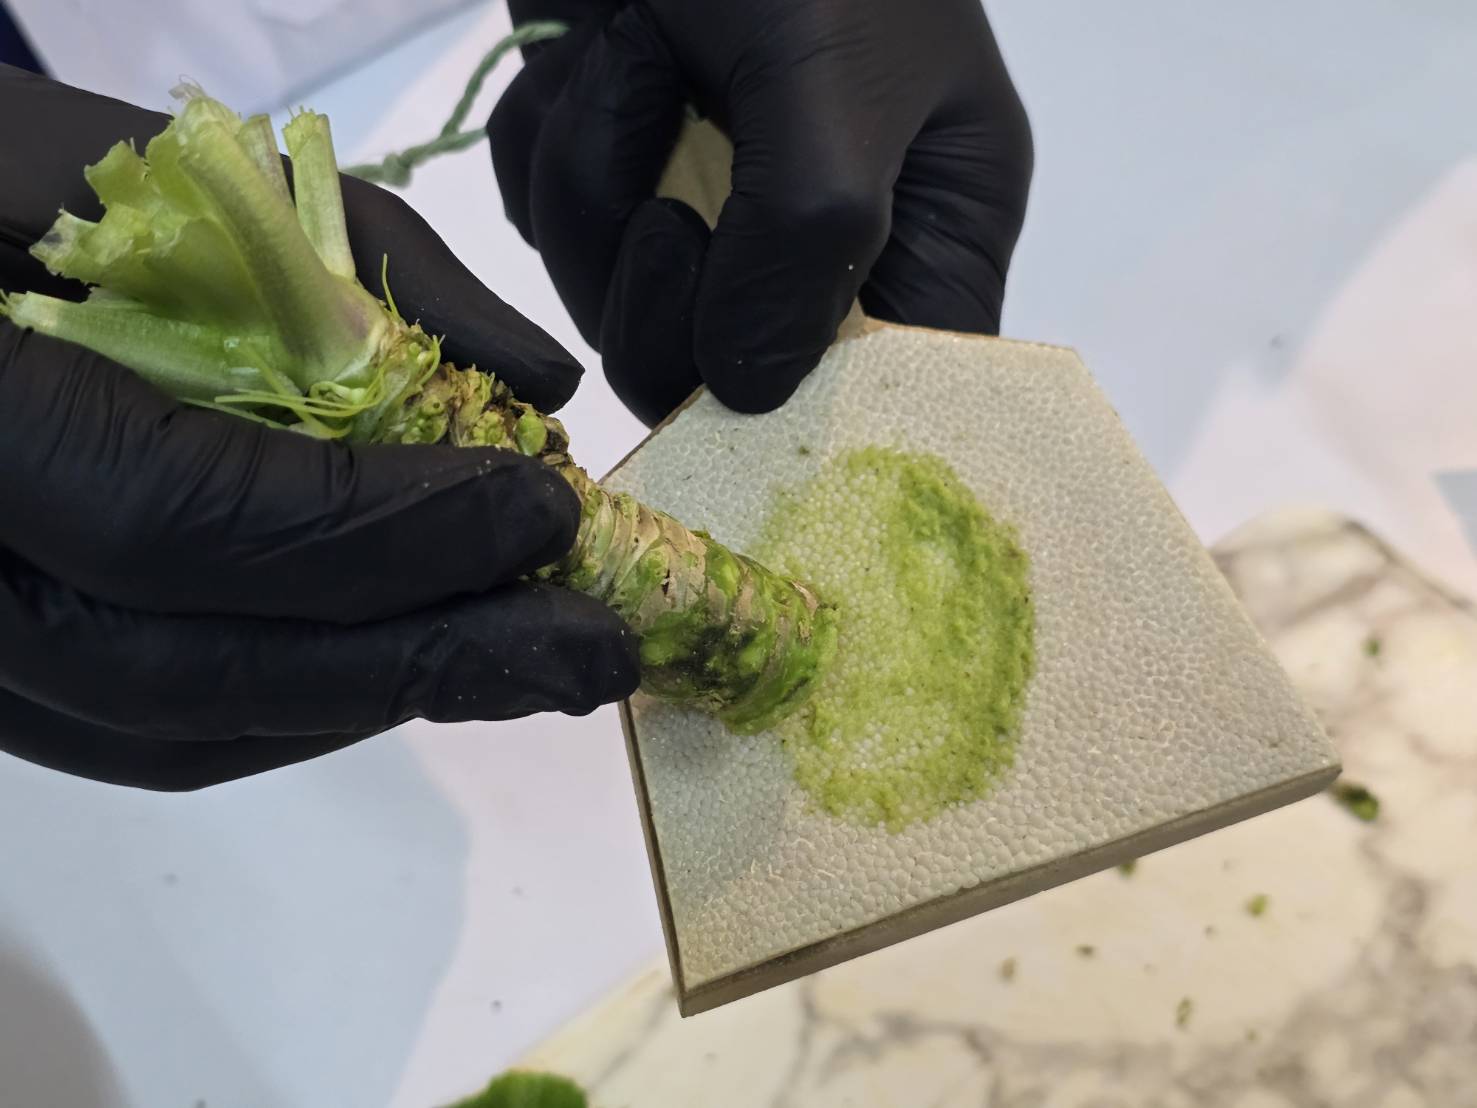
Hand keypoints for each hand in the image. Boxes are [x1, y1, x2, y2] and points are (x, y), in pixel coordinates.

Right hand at [0, 66, 638, 789]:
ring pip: (166, 729)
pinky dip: (291, 699)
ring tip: (522, 661)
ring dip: (369, 695)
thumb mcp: (134, 158)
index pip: (182, 518)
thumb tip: (539, 384)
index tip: (544, 509)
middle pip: (186, 674)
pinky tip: (400, 656)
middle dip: (417, 663)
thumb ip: (347, 252)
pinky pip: (135, 728)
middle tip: (591, 650)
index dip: (382, 534)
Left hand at [488, 0, 1032, 425]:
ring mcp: (712, 196)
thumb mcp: (832, 84)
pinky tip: (590, 54)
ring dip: (597, 185)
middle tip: (666, 215)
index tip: (738, 410)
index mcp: (930, 218)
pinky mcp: (619, 160)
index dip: (825, 423)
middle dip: (667, 293)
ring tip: (633, 58)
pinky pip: (554, 222)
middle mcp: (825, 230)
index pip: (903, 388)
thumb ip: (806, 253)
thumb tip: (746, 391)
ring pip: (621, 296)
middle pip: (731, 366)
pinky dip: (551, 145)